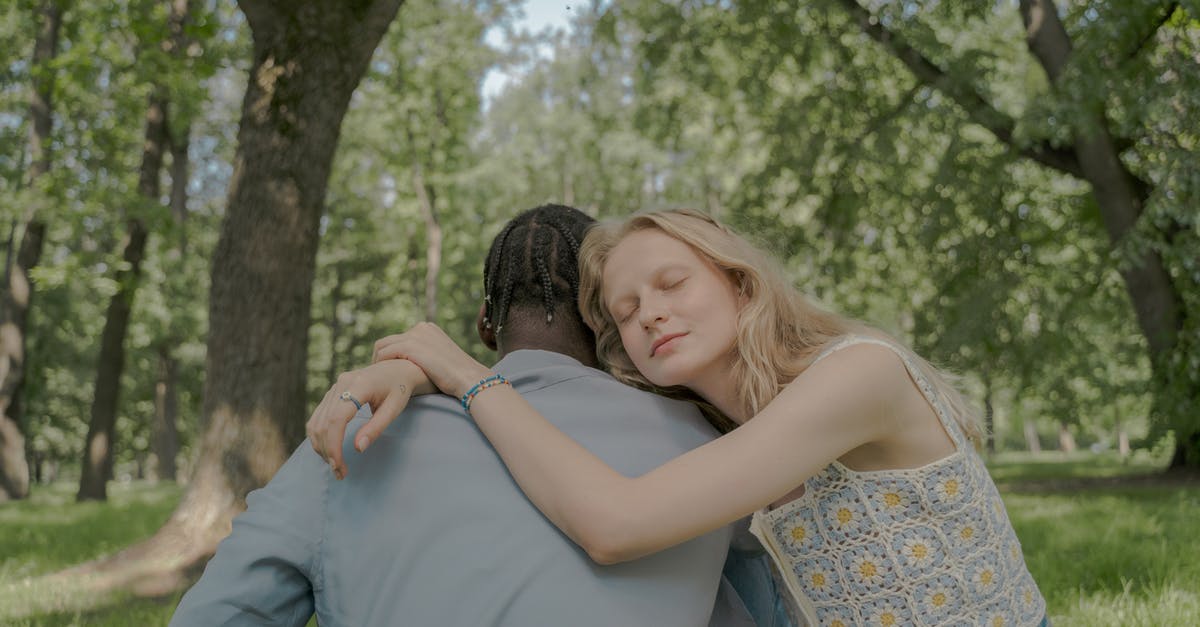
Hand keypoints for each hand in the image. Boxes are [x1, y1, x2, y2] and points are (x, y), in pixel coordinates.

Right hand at [306, 359, 427, 478]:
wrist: (397, 367)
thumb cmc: (399, 388)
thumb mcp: (395, 408)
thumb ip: (377, 427)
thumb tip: (358, 448)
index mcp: (359, 384)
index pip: (337, 418)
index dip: (334, 444)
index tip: (339, 466)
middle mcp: (342, 383)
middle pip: (324, 423)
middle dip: (328, 451)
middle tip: (340, 473)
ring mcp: (335, 387)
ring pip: (317, 422)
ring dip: (321, 447)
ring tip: (336, 466)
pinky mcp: (332, 393)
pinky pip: (318, 417)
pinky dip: (320, 437)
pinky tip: (329, 452)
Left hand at [371, 322, 491, 398]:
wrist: (468, 377)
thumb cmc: (457, 376)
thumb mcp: (440, 359)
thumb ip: (426, 356)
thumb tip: (411, 366)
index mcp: (428, 329)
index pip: (399, 338)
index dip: (390, 355)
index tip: (387, 370)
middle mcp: (420, 328)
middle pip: (387, 340)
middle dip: (380, 357)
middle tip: (378, 375)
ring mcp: (415, 335)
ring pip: (382, 346)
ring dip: (377, 362)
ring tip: (378, 378)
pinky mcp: (411, 346)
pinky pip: (384, 353)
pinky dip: (380, 365)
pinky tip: (382, 377)